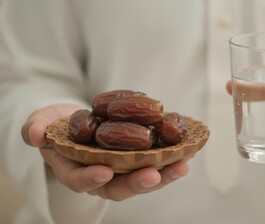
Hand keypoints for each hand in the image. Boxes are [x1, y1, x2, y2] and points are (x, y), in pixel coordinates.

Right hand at [21, 104, 188, 200]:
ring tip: (182, 164)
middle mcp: (103, 175)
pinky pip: (158, 161)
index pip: (81, 180)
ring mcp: (124, 168)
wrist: (78, 120)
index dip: (91, 178)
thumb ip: (35, 128)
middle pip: (121, 186)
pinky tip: (190, 149)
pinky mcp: (141, 158)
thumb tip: (33, 133)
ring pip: (144, 177)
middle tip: (154, 175)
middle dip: (138, 182)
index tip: (103, 171)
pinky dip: (174, 156)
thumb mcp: (42, 123)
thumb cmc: (58, 124)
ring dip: (164, 173)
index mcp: (75, 171)